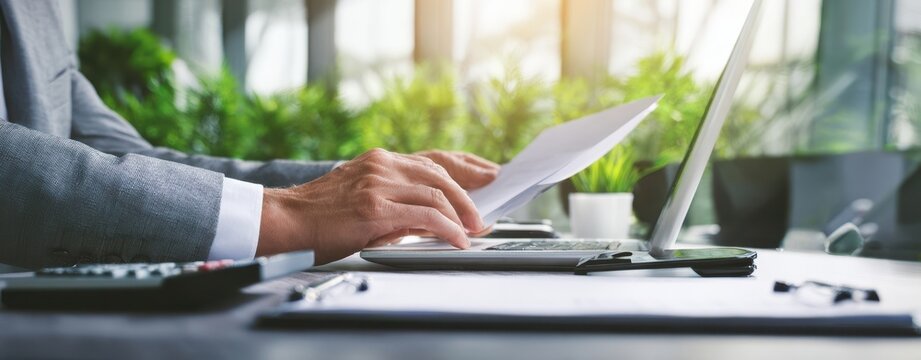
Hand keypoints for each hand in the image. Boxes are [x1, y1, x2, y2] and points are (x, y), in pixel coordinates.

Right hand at [257, 148, 486, 264]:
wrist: (284, 221)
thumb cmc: (319, 217)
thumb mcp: (362, 199)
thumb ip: (396, 202)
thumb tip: (433, 218)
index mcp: (379, 160)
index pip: (433, 158)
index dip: (465, 165)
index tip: (488, 173)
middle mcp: (382, 166)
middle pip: (441, 173)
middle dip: (470, 193)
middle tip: (485, 214)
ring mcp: (379, 184)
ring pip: (437, 193)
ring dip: (462, 214)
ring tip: (473, 231)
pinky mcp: (375, 207)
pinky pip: (425, 216)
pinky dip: (447, 228)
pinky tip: (456, 239)